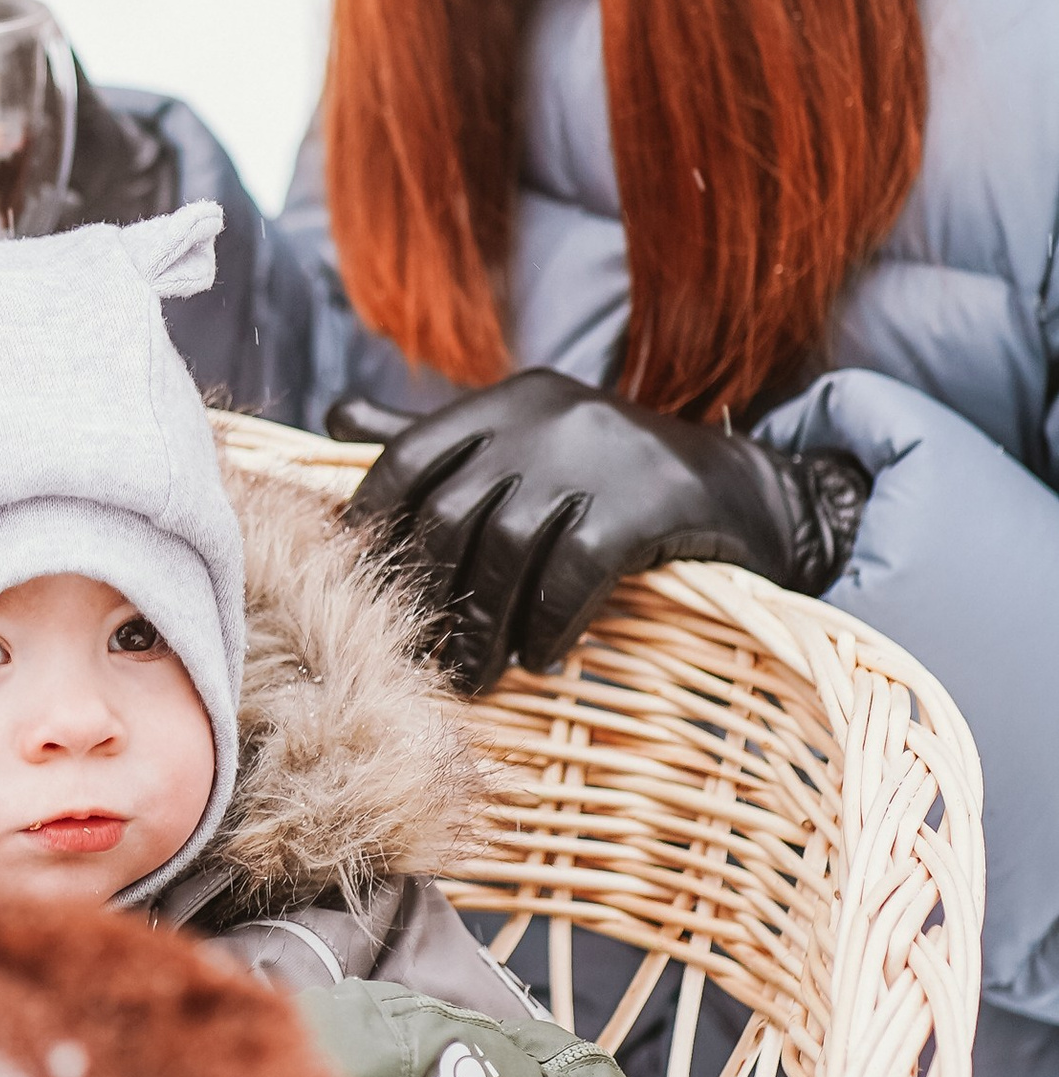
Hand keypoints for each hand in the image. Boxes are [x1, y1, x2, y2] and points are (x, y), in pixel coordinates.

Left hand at [329, 370, 867, 692]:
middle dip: (429, 596)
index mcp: (508, 399)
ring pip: (507, 550)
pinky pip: (574, 574)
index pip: (410, 456)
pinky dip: (550, 625)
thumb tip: (333, 420)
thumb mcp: (525, 439)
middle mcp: (545, 415)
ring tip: (475, 677)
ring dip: (483, 627)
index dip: (373, 524)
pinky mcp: (647, 502)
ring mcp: (599, 455)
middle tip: (421, 657)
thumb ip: (437, 438)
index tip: (354, 586)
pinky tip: (543, 660)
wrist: (744, 490)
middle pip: (453, 513)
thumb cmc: (613, 477)